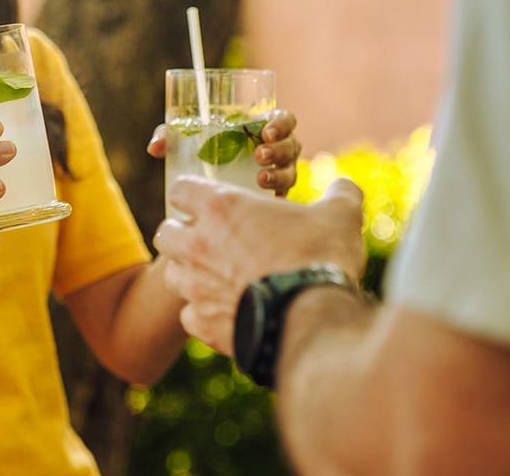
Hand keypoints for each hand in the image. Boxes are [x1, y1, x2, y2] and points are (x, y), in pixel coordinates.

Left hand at [147, 109, 301, 196]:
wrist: (204, 199)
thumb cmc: (199, 156)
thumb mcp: (184, 143)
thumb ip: (169, 136)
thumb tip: (155, 147)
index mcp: (259, 130)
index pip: (284, 120)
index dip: (281, 123)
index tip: (266, 131)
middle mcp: (274, 151)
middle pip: (291, 145)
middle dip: (279, 149)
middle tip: (259, 155)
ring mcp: (277, 176)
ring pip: (290, 171)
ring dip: (278, 174)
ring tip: (260, 179)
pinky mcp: (274, 201)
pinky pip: (283, 198)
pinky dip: (277, 198)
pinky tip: (267, 201)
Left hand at [154, 176, 364, 355]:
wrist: (314, 320)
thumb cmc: (321, 258)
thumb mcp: (339, 215)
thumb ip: (338, 194)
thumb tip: (344, 186)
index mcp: (221, 208)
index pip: (180, 189)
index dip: (192, 194)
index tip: (208, 203)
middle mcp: (198, 244)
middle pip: (165, 232)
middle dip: (182, 234)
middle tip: (208, 242)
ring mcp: (195, 286)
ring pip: (171, 274)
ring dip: (189, 273)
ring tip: (216, 278)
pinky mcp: (202, 322)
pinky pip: (189, 315)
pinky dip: (203, 313)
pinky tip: (226, 312)